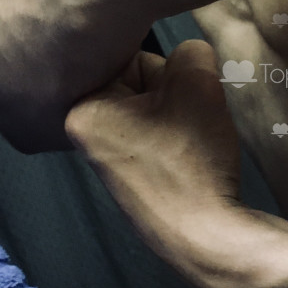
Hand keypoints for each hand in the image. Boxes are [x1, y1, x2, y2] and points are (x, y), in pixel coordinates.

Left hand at [65, 41, 242, 259]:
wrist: (205, 236)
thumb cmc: (191, 160)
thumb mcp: (197, 85)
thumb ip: (190, 51)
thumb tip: (187, 59)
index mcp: (82, 109)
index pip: (132, 56)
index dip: (170, 72)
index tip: (181, 100)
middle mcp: (82, 133)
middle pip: (138, 83)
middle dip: (172, 93)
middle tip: (191, 121)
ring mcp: (105, 157)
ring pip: (151, 108)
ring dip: (178, 114)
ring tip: (192, 141)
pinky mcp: (129, 175)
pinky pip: (155, 135)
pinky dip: (177, 138)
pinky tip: (189, 158)